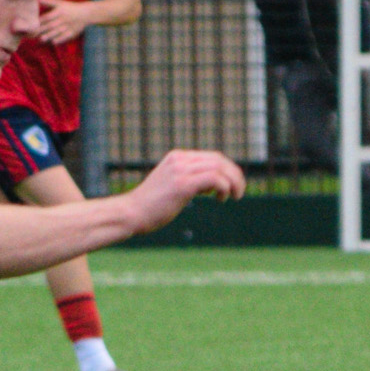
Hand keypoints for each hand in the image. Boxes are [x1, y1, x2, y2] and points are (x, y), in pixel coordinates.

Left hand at [35, 0, 96, 45]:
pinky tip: (52, 42)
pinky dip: (59, 40)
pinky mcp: (71, 33)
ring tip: (41, 39)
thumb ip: (48, 2)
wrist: (85, 13)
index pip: (47, 17)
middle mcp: (62, 20)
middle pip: (50, 26)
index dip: (39, 21)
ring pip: (56, 32)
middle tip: (32, 34)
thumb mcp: (60, 3)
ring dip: (48, 36)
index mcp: (58, 12)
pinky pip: (64, 37)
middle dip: (41, 30)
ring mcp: (67, 27)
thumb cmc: (70, 7)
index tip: (32, 25)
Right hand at [124, 150, 244, 230]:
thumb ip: (188, 180)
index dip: (227, 170)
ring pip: (219, 168)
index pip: (211, 157)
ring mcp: (180, 170)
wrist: (131, 213)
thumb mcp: (170, 186)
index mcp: (177, 157)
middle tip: (238, 193)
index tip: (230, 186)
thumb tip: (209, 186)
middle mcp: (180, 159)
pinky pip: (214, 179)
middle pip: (219, 159)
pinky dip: (224, 187)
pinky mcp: (182, 184)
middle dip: (234, 175)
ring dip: (233, 182)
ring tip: (235, 196)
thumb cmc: (150, 206)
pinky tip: (221, 199)